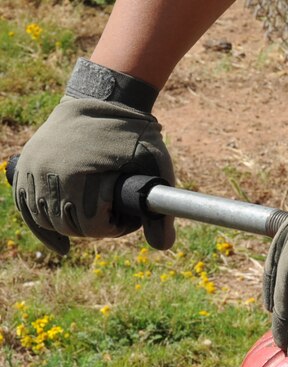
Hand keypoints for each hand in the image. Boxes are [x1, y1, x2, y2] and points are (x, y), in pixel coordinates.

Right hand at [12, 58, 174, 254]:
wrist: (103, 98)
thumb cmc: (135, 134)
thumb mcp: (156, 168)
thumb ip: (160, 210)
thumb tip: (164, 247)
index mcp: (78, 175)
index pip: (91, 227)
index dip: (115, 227)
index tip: (128, 216)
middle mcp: (48, 172)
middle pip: (68, 225)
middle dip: (95, 227)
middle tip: (115, 214)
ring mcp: (32, 168)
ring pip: (46, 218)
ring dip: (70, 226)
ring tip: (95, 217)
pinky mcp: (25, 164)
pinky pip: (25, 205)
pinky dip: (41, 226)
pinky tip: (60, 247)